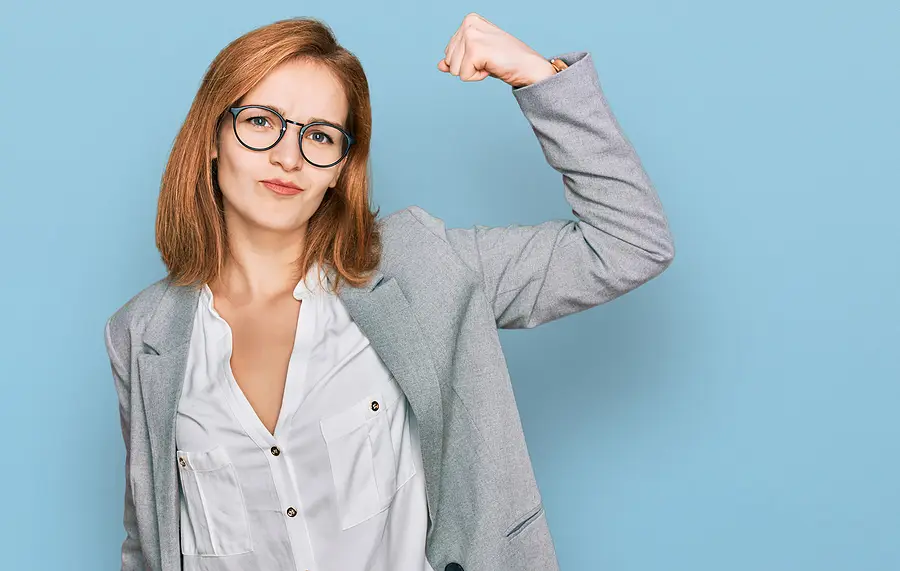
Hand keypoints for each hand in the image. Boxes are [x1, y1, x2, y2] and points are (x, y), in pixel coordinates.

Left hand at [437, 13, 556, 87]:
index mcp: (469, 20)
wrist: (529, 66)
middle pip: (449, 60)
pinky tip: (491, 66)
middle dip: (467, 67)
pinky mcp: (475, 50)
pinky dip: (478, 77)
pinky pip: (463, 76)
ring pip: (454, 69)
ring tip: (490, 62)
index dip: (466, 61)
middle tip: (489, 60)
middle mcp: (468, 24)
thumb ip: (457, 58)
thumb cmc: (506, 59)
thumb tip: (440, 65)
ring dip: (473, 72)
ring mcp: (471, 35)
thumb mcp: (477, 56)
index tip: (486, 55)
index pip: (449, 52)